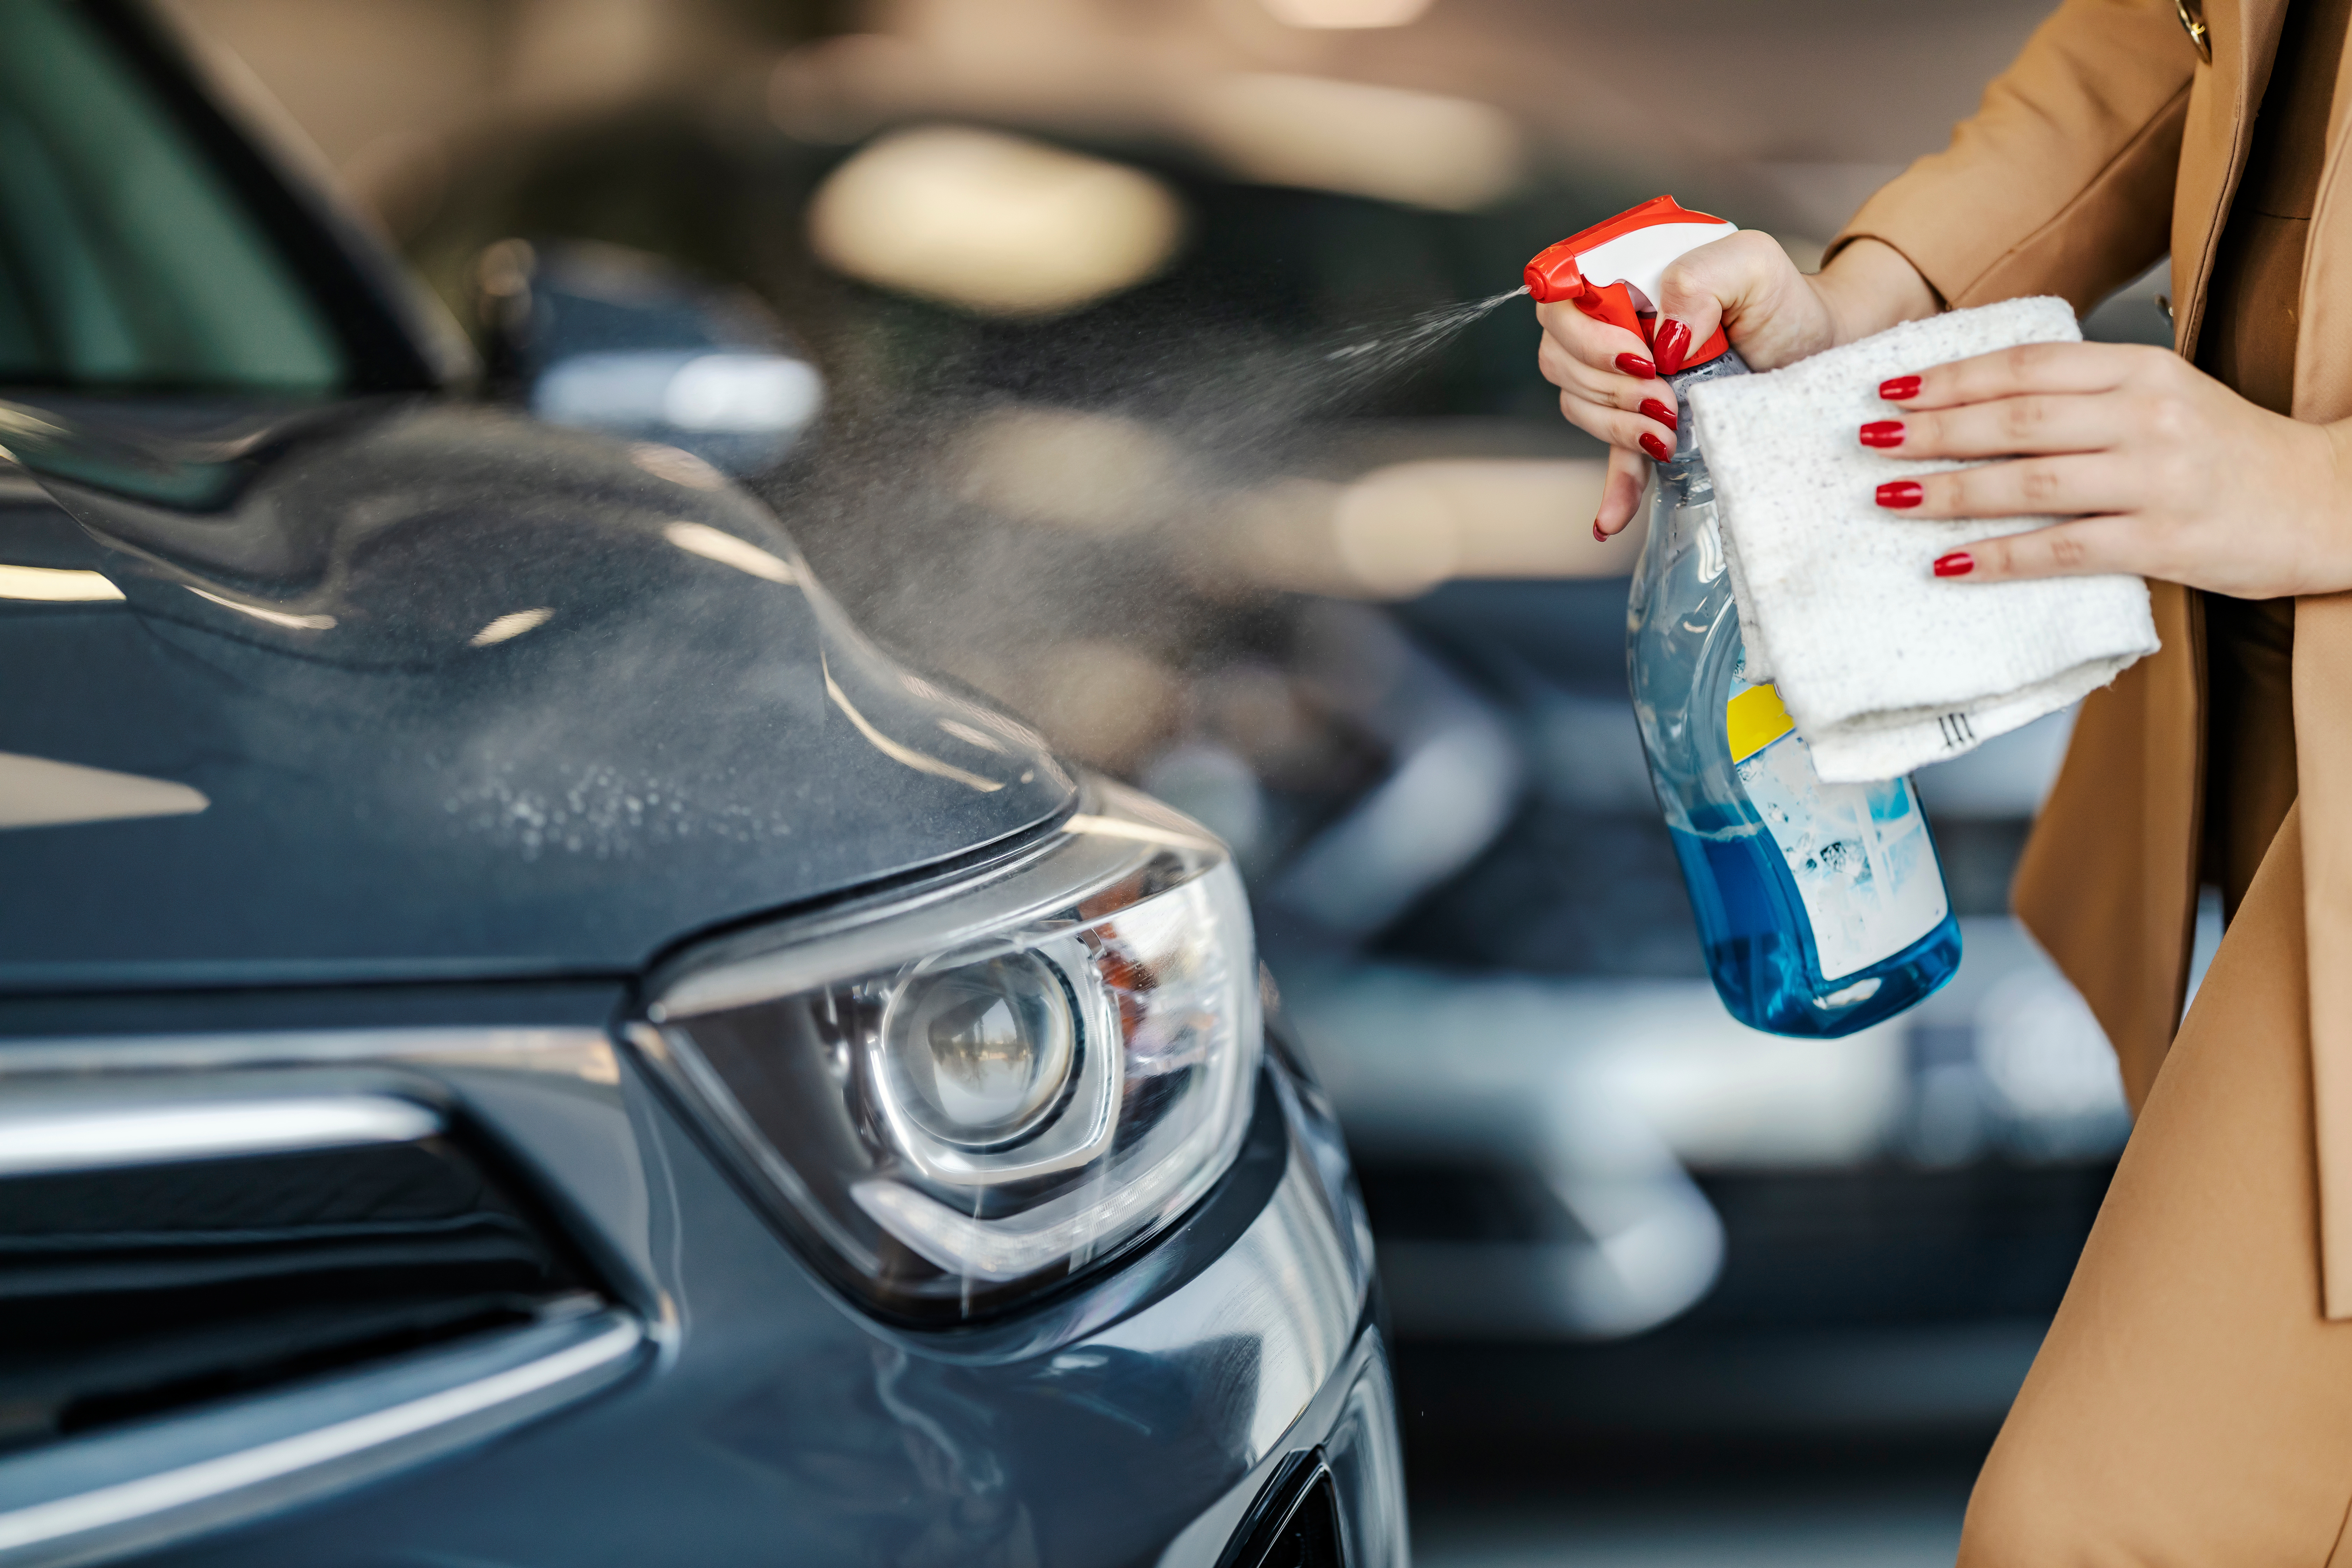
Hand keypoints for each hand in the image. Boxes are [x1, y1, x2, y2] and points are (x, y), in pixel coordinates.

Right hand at [1538, 234, 1936, 537]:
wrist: (1817, 350)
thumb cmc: (1784, 301)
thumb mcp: (1751, 263)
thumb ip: (1699, 277)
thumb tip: (1663, 340)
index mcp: (1625, 278)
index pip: (1560, 299)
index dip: (1585, 335)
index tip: (1643, 356)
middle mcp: (1612, 327)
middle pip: (1559, 358)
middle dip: (1610, 384)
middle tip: (1666, 394)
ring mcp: (1624, 379)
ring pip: (1577, 404)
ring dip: (1617, 425)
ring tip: (1670, 428)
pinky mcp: (1645, 424)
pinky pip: (1611, 460)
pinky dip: (1612, 489)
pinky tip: (1611, 520)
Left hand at [1863, 342, 2351, 599]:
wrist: (2325, 499)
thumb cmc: (2226, 451)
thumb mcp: (2161, 396)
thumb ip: (2085, 393)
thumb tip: (1981, 400)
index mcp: (2141, 371)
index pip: (2026, 366)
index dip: (1950, 377)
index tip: (1889, 387)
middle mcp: (2145, 418)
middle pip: (2016, 419)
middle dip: (1931, 430)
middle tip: (1865, 439)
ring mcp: (2156, 481)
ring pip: (2030, 482)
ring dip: (1949, 491)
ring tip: (1888, 494)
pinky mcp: (2164, 541)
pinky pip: (2063, 549)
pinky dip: (1999, 557)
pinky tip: (1948, 564)